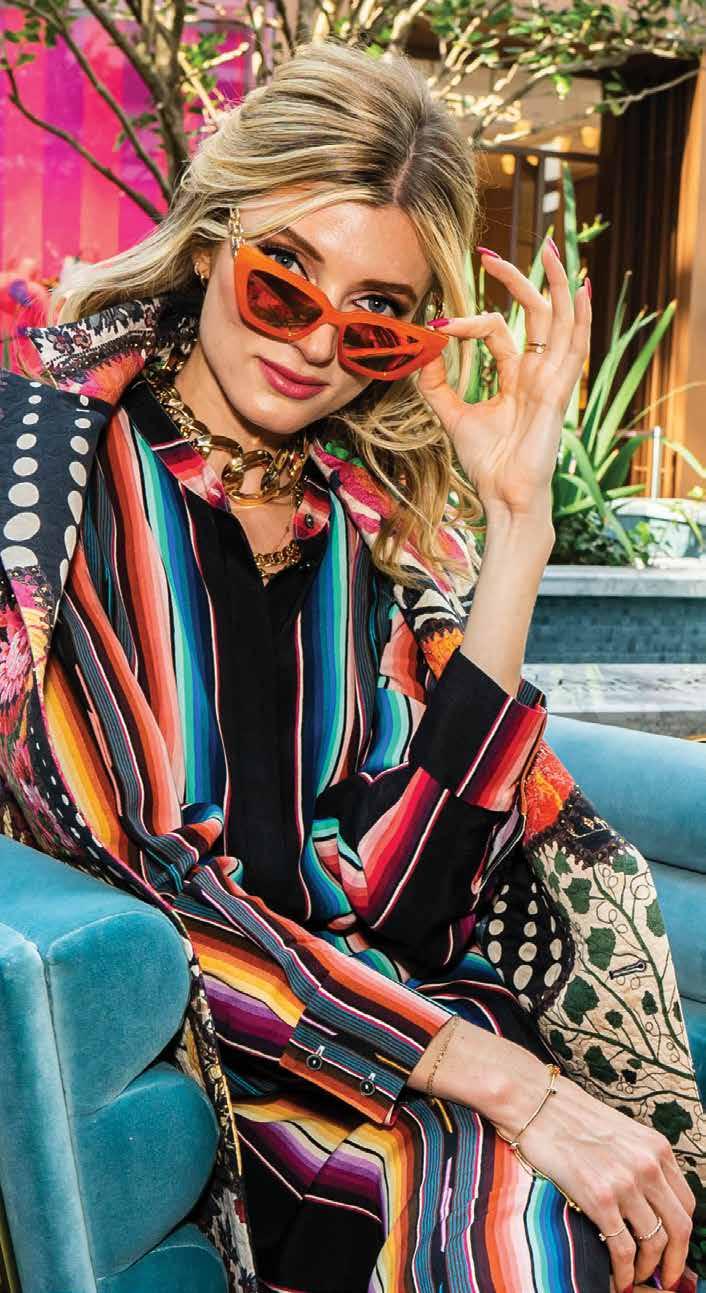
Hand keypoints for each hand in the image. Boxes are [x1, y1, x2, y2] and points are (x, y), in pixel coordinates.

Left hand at [417, 240, 590, 520]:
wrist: (503, 495)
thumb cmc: (486, 463)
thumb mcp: (452, 416)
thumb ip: (437, 385)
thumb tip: (423, 350)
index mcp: (518, 376)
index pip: (496, 329)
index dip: (466, 321)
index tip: (438, 324)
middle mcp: (538, 372)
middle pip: (536, 311)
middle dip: (517, 278)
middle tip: (490, 252)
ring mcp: (552, 380)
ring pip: (561, 319)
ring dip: (556, 282)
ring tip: (552, 246)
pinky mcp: (558, 392)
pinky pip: (574, 347)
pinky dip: (579, 316)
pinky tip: (580, 287)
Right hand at [504, 1072, 695, 1291]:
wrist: (533, 1102)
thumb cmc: (570, 1117)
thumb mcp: (620, 1132)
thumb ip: (640, 1161)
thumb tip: (648, 1202)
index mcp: (656, 1147)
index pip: (686, 1203)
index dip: (682, 1235)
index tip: (674, 1250)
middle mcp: (648, 1164)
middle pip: (679, 1227)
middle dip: (675, 1260)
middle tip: (665, 1277)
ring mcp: (625, 1182)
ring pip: (655, 1242)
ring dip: (648, 1269)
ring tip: (636, 1277)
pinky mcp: (600, 1198)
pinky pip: (624, 1249)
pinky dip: (625, 1272)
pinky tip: (619, 1278)